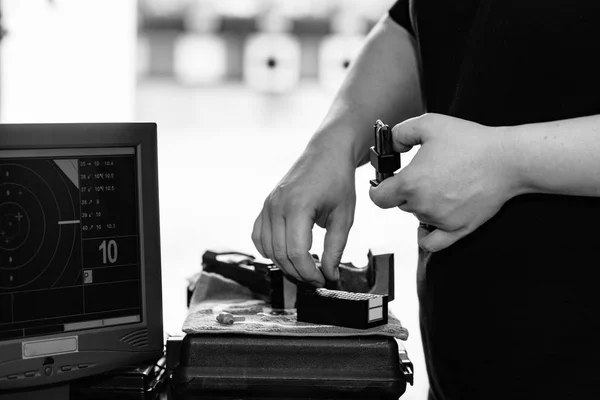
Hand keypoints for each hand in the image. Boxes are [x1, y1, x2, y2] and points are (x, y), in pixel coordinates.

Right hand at [252, 147, 355, 286]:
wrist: (326, 153)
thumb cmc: (337, 180)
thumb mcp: (344, 216)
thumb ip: (336, 248)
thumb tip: (330, 275)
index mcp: (298, 205)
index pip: (296, 252)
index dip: (309, 272)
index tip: (322, 280)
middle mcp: (277, 205)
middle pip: (281, 254)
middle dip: (299, 272)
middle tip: (316, 278)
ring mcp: (268, 204)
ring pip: (268, 248)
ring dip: (285, 264)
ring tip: (304, 268)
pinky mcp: (266, 205)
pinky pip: (258, 235)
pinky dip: (268, 250)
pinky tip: (284, 254)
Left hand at [369, 113, 518, 251]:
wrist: (507, 159)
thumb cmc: (470, 141)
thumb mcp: (429, 124)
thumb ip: (400, 133)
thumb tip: (390, 146)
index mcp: (410, 184)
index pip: (378, 197)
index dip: (378, 188)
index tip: (384, 182)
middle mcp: (421, 206)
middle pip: (400, 204)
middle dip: (406, 191)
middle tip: (425, 174)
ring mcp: (439, 221)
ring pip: (417, 217)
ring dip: (421, 205)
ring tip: (441, 185)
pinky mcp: (458, 229)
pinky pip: (432, 243)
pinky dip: (426, 236)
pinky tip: (428, 225)